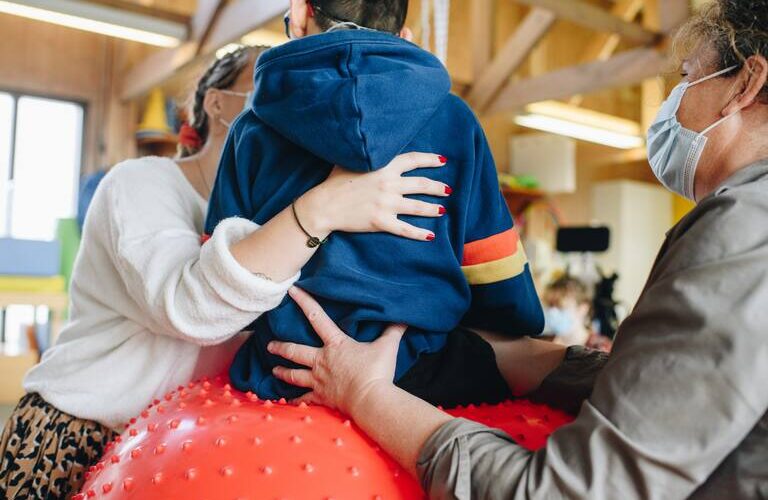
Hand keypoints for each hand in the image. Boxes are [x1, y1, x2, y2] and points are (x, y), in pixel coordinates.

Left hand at [267, 286, 404, 414]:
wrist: (370, 400)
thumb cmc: (376, 372)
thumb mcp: (387, 347)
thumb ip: (393, 331)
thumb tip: (404, 317)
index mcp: (335, 345)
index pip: (317, 318)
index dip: (304, 302)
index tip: (291, 291)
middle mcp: (321, 361)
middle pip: (295, 351)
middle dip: (281, 347)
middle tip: (270, 345)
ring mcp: (319, 381)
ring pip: (294, 375)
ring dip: (283, 372)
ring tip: (274, 369)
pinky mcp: (321, 398)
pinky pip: (304, 399)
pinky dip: (294, 401)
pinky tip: (285, 402)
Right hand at [298, 152, 449, 240]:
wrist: (323, 205)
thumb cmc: (335, 182)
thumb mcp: (352, 161)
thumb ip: (368, 155)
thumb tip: (374, 145)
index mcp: (383, 167)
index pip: (413, 160)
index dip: (430, 160)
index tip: (442, 161)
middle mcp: (389, 184)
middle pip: (421, 185)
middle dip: (437, 187)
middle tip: (448, 190)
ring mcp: (386, 204)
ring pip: (417, 207)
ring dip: (433, 208)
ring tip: (442, 210)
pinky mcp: (381, 222)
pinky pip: (405, 229)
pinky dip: (419, 234)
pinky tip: (430, 236)